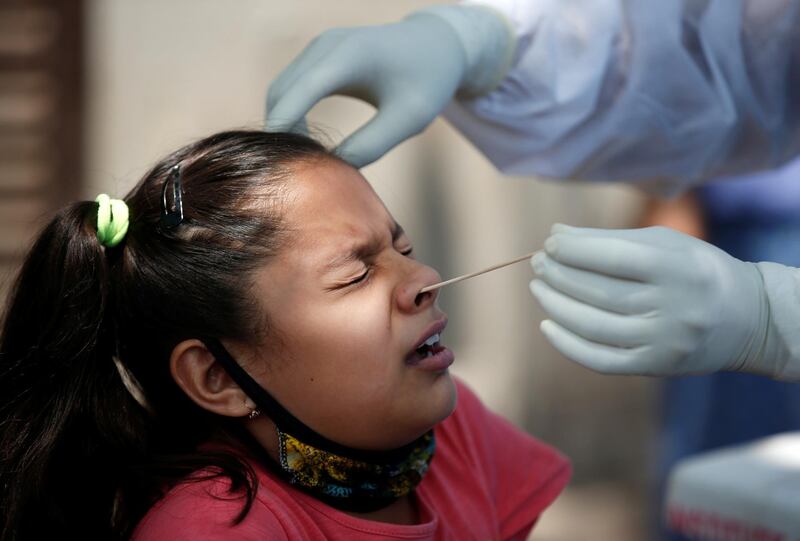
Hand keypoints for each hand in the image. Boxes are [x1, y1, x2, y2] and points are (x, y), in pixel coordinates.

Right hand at [266, 5, 513, 167]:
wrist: (437, 45)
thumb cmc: (428, 81)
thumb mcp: (408, 119)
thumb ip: (372, 144)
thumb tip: (332, 165)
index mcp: (350, 55)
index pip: (302, 91)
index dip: (285, 126)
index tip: (279, 161)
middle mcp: (327, 45)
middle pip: (282, 92)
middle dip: (283, 132)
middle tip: (300, 170)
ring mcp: (319, 47)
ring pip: (281, 90)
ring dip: (285, 123)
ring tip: (308, 155)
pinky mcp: (318, 55)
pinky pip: (291, 87)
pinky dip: (291, 113)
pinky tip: (310, 138)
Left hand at [529, 224, 769, 375]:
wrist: (750, 319)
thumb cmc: (696, 270)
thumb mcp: (664, 244)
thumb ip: (609, 239)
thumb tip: (556, 235)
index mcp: (678, 268)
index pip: (614, 258)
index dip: (575, 250)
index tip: (550, 242)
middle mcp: (673, 306)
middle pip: (599, 292)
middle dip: (560, 275)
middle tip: (538, 262)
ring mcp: (664, 341)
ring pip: (594, 326)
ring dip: (556, 305)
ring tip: (538, 287)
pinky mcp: (656, 366)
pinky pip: (601, 360)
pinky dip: (568, 345)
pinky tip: (547, 325)